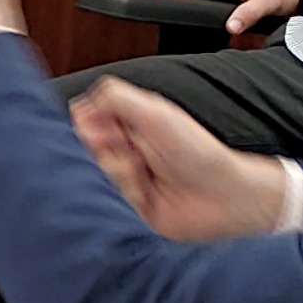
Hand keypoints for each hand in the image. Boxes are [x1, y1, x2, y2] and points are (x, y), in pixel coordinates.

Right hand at [69, 78, 295, 240]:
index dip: (89, 125)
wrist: (222, 197)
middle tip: (134, 153)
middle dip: (106, 150)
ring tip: (145, 175)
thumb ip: (116, 98)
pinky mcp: (126, 205)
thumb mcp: (156, 114)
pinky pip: (106, 199)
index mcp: (129, 123)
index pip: (85, 118)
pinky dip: (126, 194)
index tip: (110, 130)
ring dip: (120, 174)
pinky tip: (147, 194)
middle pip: (84, 147)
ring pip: (94, 173)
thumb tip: (79, 105)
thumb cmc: (197, 153)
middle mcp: (123, 149)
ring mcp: (124, 178)